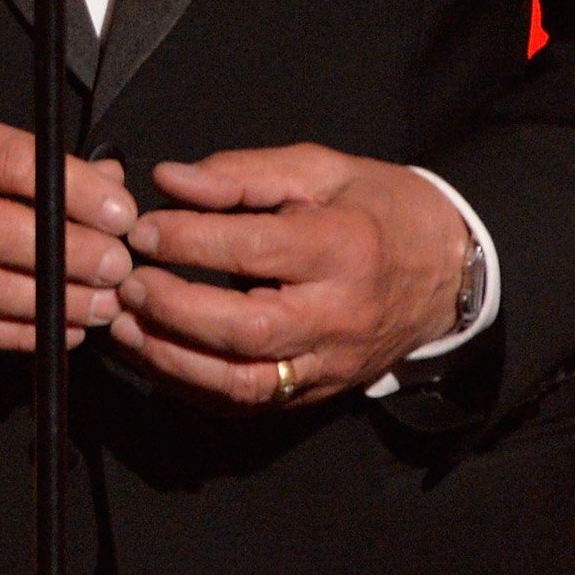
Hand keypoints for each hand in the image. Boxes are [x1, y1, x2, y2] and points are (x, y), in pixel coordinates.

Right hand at [0, 99, 136, 351]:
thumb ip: (19, 156)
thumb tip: (103, 181)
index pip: (13, 165)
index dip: (74, 192)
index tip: (119, 210)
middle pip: (1, 235)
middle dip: (72, 255)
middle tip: (118, 265)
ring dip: (54, 303)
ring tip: (101, 303)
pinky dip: (17, 334)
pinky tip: (58, 329)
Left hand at [111, 144, 465, 411]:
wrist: (446, 271)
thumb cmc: (378, 209)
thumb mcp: (320, 169)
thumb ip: (242, 173)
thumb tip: (169, 181)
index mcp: (344, 247)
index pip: (255, 249)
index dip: (190, 241)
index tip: (144, 230)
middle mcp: (339, 315)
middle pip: (246, 329)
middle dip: (175, 310)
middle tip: (129, 284)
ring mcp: (331, 363)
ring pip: (243, 382)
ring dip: (174, 360)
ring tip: (128, 327)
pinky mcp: (320, 391)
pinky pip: (250, 404)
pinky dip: (194, 387)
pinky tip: (158, 357)